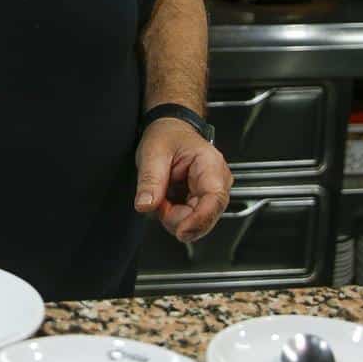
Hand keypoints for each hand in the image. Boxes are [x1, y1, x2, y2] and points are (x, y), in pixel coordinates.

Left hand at [133, 118, 233, 243]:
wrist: (171, 129)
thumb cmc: (168, 135)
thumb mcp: (153, 152)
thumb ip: (150, 180)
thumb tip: (145, 205)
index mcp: (210, 165)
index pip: (214, 200)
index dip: (199, 220)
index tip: (181, 232)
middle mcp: (217, 182)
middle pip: (204, 217)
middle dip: (177, 217)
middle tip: (157, 200)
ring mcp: (211, 194)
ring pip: (195, 222)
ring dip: (173, 216)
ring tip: (161, 194)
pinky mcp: (202, 202)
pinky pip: (188, 219)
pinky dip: (173, 214)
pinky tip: (166, 199)